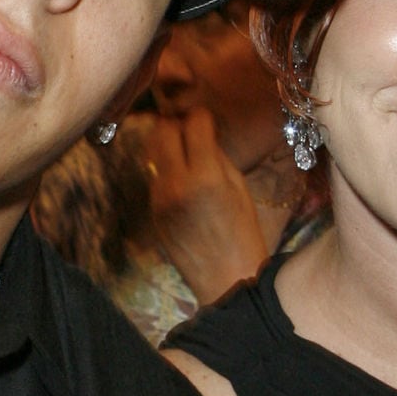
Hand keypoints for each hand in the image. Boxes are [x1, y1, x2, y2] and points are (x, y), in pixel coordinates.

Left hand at [142, 108, 269, 302]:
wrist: (226, 278)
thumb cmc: (243, 233)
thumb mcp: (238, 188)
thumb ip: (216, 157)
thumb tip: (201, 134)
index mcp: (205, 175)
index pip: (193, 123)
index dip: (202, 117)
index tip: (207, 120)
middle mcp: (176, 182)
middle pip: (162, 131)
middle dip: (177, 125)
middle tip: (190, 132)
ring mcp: (159, 197)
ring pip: (153, 152)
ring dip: (167, 146)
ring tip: (184, 152)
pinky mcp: (153, 211)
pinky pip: (155, 177)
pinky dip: (166, 171)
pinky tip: (182, 181)